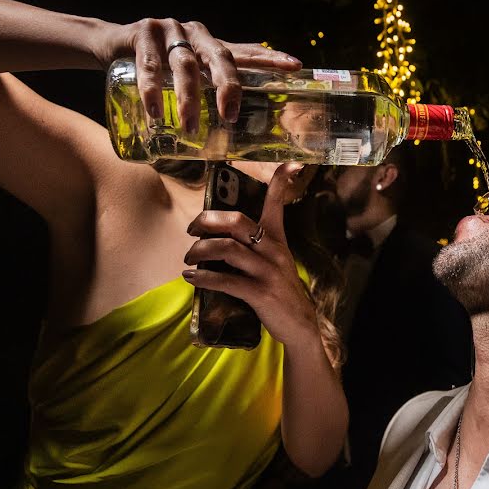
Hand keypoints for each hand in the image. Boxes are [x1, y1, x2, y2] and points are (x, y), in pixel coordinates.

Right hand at [98, 18, 301, 128]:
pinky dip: (152, 89)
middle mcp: (196, 34)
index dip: (269, 59)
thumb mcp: (188, 75)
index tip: (294, 66)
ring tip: (188, 126)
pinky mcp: (141, 33)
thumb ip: (209, 91)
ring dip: (187, 98)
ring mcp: (170, 30)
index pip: (245, 52)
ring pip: (185, 65)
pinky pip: (149, 66)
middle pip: (220, 57)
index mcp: (212, 45)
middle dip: (228, 86)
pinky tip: (154, 110)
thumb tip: (236, 125)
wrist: (110, 46)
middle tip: (230, 116)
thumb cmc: (158, 66)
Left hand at [183, 163, 318, 346]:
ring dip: (200, 251)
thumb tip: (218, 238)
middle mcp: (274, 251)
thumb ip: (254, 247)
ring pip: (228, 249)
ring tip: (189, 258)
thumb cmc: (279, 292)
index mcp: (277, 240)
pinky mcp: (261, 294)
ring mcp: (268, 272)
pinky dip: (204, 278)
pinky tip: (191, 277)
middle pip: (237, 222)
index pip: (278, 204)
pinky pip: (227, 280)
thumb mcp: (274, 263)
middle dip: (207, 222)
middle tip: (192, 231)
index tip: (290, 162)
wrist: (299, 326)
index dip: (281, 181)